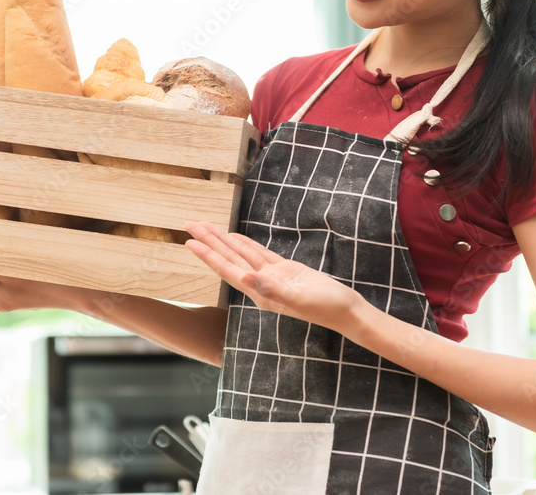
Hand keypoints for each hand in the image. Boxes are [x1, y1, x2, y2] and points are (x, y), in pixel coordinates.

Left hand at [183, 221, 360, 327]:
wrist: (346, 311)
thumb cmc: (325, 307)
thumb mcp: (297, 298)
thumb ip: (270, 289)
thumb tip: (243, 278)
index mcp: (260, 292)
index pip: (227, 269)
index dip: (207, 255)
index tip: (189, 241)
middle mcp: (261, 284)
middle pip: (228, 258)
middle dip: (208, 242)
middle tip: (189, 224)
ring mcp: (272, 277)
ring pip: (242, 254)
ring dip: (223, 240)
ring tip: (206, 227)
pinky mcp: (285, 270)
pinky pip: (259, 253)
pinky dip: (246, 244)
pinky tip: (235, 237)